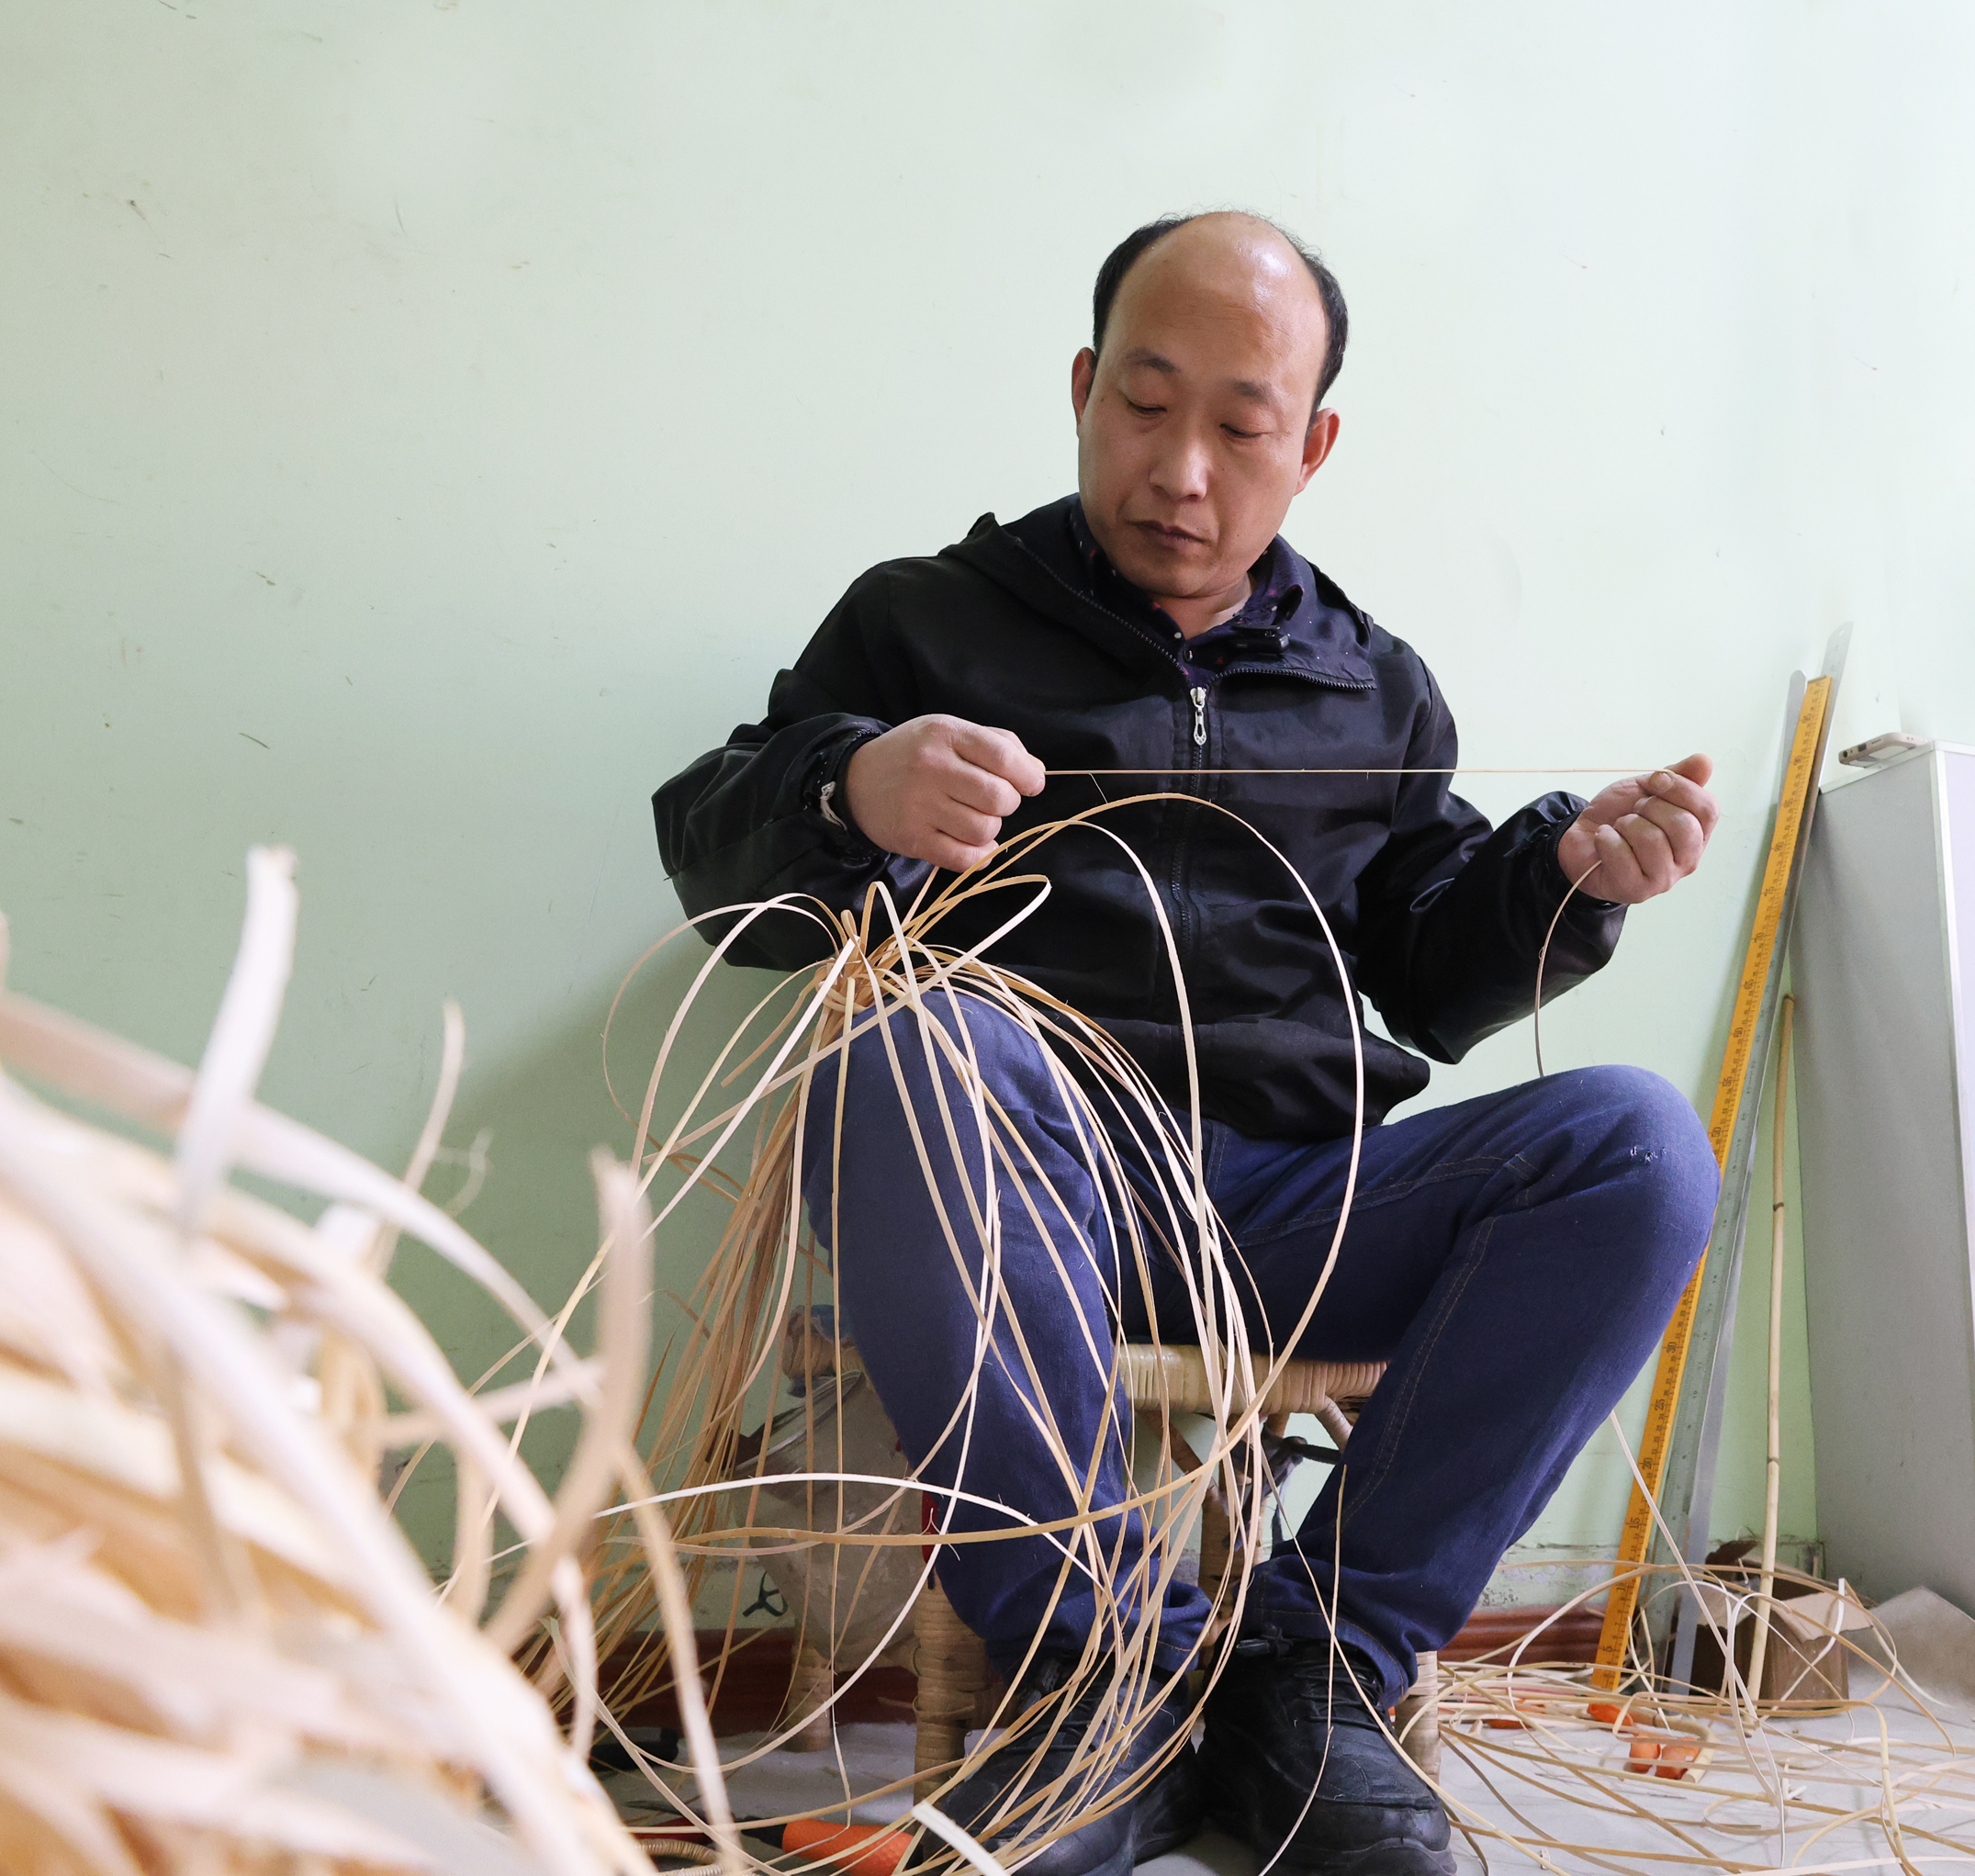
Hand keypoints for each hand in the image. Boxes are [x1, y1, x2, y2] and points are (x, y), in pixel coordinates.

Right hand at [843, 715, 1045, 870]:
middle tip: (995, 801)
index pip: (1003, 757)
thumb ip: (998, 745)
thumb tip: (1036, 773)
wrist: (857, 781)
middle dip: (1008, 804)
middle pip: (999, 798)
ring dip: (990, 829)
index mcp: (946, 734)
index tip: (1030, 785)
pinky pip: (963, 858)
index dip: (1028, 776)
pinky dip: (978, 855)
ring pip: (984, 830)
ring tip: (974, 818)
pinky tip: (973, 844)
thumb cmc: (915, 755)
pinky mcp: (912, 838)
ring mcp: (919, 805)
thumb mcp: (950, 733)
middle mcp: (931, 767)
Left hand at [1555, 754, 1718, 904]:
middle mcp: (1688, 860)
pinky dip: (1606, 839)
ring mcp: (1664, 879)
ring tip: (1619, 827)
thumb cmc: (1619, 815)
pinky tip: (1605, 840)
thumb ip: (1677, 775)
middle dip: (1651, 808)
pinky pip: (1622, 855)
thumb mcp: (1647, 788)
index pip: (1708, 810)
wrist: (1582, 838)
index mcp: (1698, 833)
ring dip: (1626, 824)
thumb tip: (1704, 760)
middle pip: (1684, 827)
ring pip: (1652, 840)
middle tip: (1635, 810)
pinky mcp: (1637, 891)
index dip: (1680, 788)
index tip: (1653, 780)